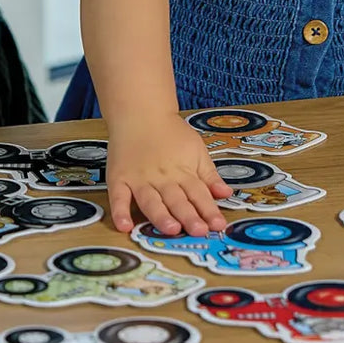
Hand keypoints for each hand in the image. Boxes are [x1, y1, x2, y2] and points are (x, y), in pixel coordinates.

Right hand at [106, 116, 232, 236]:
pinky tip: (124, 226)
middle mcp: (162, 177)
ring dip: (161, 216)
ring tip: (171, 228)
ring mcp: (139, 179)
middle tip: (199, 231)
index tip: (218, 225)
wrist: (140, 111)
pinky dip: (119, 212)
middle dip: (189, 216)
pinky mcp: (119, 178)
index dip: (209, 210)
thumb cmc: (170, 131)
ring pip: (151, 201)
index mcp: (183, 171)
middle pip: (176, 200)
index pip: (199, 194)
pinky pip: (118, 197)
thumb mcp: (196, 149)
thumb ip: (209, 175)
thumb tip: (225, 193)